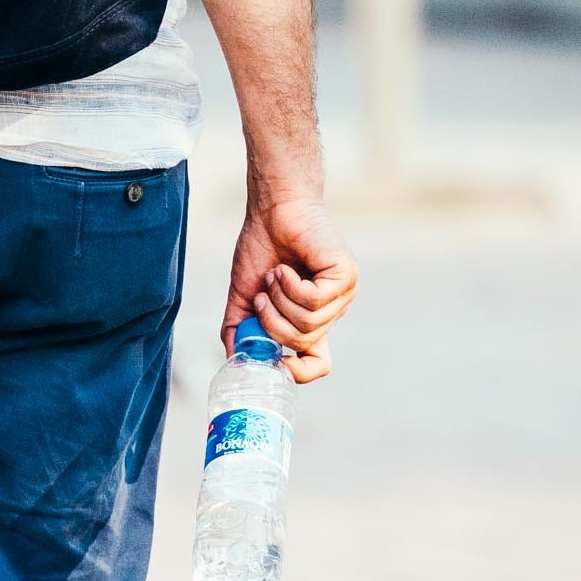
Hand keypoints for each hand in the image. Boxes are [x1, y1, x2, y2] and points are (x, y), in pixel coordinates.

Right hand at [221, 194, 356, 383]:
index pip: (319, 364)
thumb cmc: (261, 246)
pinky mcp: (345, 276)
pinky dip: (290, 285)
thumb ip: (240, 327)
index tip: (272, 358)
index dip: (298, 371)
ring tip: (275, 275)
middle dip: (272, 322)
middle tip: (262, 296)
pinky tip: (285, 268)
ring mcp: (341, 295)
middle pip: (302, 344)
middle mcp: (330, 312)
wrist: (273, 209)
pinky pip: (314, 300)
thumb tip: (234, 357)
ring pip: (308, 324)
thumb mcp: (244, 294)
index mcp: (310, 320)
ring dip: (280, 299)